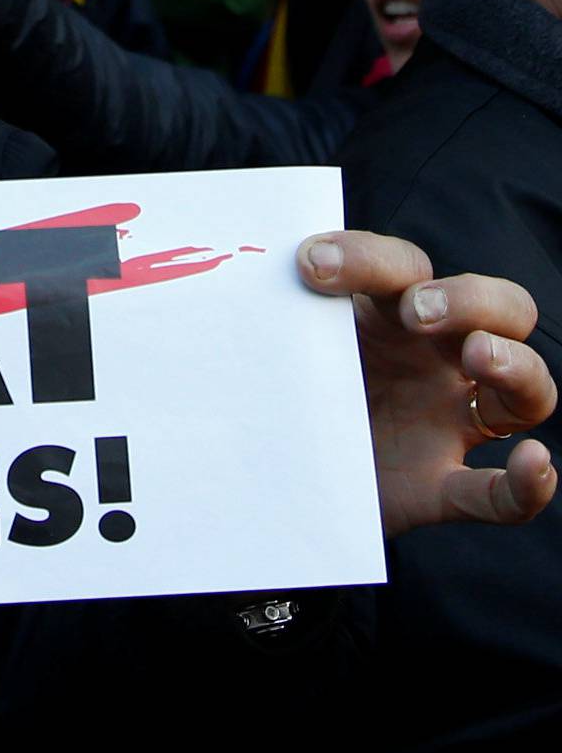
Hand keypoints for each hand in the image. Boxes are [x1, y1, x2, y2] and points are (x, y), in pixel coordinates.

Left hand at [298, 230, 556, 536]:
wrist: (270, 471)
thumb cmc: (279, 388)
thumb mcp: (278, 346)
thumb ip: (270, 316)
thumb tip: (221, 277)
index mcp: (388, 312)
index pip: (404, 266)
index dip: (367, 258)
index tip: (311, 265)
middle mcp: (434, 360)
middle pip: (498, 308)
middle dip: (469, 299)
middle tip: (416, 311)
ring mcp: (447, 423)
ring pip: (526, 389)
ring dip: (515, 366)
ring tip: (479, 357)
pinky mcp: (441, 488)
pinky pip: (502, 494)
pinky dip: (528, 484)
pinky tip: (535, 464)